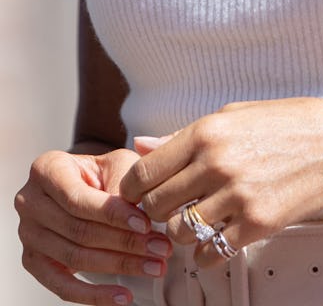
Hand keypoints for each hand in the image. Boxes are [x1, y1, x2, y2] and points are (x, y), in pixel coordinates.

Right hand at [15, 148, 172, 304]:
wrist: (84, 181)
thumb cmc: (100, 171)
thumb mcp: (116, 164)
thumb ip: (124, 185)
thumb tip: (141, 214)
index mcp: (46, 169)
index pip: (79, 199)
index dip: (113, 214)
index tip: (145, 224)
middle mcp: (31, 202)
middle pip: (79, 231)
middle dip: (125, 242)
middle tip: (159, 248)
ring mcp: (29, 234)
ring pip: (76, 258)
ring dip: (119, 266)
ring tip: (152, 267)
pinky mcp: (34, 262)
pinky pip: (62, 286)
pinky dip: (94, 295)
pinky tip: (121, 296)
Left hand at [120, 98, 322, 265]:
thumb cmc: (288, 123)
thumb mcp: (234, 114)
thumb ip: (184, 135)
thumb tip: (141, 144)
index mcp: (206, 132)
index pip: (144, 172)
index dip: (133, 189)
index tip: (139, 195)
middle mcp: (216, 163)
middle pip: (155, 206)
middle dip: (157, 212)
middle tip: (170, 210)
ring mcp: (237, 195)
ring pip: (178, 233)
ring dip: (182, 233)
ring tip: (198, 222)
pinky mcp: (257, 223)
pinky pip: (210, 253)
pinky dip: (206, 254)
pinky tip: (217, 239)